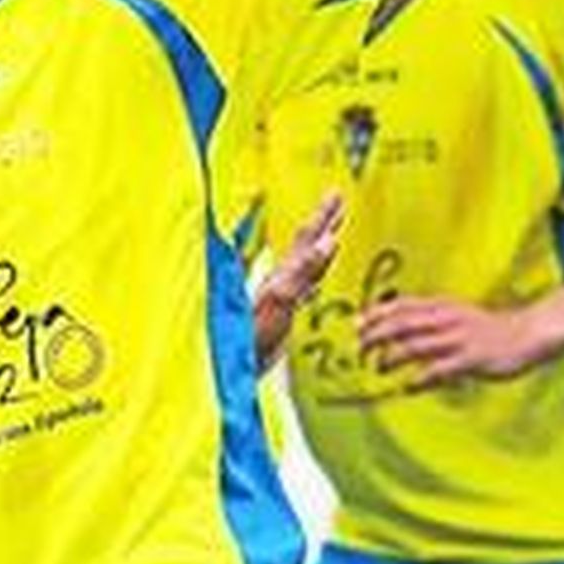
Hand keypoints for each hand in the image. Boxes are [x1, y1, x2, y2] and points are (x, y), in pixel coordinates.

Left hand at [254, 193, 344, 366]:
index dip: (321, 218)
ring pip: (303, 266)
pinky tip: (315, 280)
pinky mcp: (277, 320)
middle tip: (337, 200)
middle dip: (322, 223)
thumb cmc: (248, 338)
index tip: (335, 195)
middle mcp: (277, 285)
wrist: (227, 368)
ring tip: (332, 232)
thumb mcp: (279, 300)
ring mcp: (276, 301)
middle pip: (303, 246)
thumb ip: (302, 271)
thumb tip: (329, 241)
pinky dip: (312, 278)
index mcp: (279, 277)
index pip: (305, 239)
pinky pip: (301, 290)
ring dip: (319, 247)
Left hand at [358, 295, 555, 388]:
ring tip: (379, 367)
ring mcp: (459, 338)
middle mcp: (446, 318)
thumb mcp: (457, 314)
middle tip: (359, 348)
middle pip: (402, 323)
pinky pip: (439, 369)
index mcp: (441, 306)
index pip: (401, 305)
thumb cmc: (488, 328)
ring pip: (416, 345)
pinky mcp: (472, 359)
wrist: (528, 333)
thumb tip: (400, 330)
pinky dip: (420, 378)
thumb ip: (430, 319)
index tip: (357, 324)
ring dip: (393, 357)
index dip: (376, 314)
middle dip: (377, 335)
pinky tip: (408, 386)